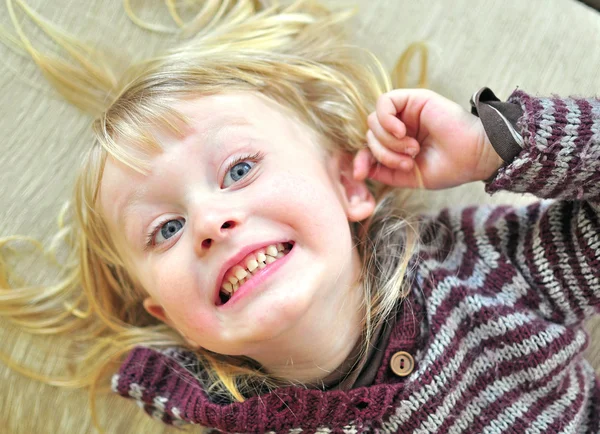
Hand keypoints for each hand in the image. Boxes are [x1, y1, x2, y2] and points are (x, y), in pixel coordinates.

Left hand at [353, 89, 503, 188]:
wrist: (473, 157)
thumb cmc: (448, 167)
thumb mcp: (408, 176)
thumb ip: (383, 171)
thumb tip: (359, 170)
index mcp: (397, 145)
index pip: (368, 148)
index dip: (360, 160)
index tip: (359, 175)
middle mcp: (399, 126)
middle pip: (369, 135)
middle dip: (383, 154)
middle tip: (408, 161)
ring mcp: (405, 112)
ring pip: (373, 122)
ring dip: (389, 142)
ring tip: (412, 149)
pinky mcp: (413, 98)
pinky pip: (384, 103)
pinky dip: (386, 120)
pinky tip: (401, 132)